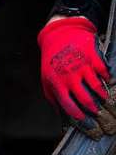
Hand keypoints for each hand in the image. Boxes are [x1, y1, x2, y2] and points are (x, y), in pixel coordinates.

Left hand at [38, 16, 115, 138]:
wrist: (59, 36)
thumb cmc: (52, 60)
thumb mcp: (46, 79)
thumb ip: (52, 97)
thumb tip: (60, 114)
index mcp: (57, 83)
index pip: (68, 104)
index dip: (77, 114)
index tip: (84, 118)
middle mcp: (70, 76)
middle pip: (85, 98)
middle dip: (93, 108)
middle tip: (98, 112)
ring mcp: (82, 66)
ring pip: (96, 86)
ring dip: (102, 95)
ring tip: (105, 99)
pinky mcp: (91, 57)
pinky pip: (103, 71)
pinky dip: (107, 77)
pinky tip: (107, 80)